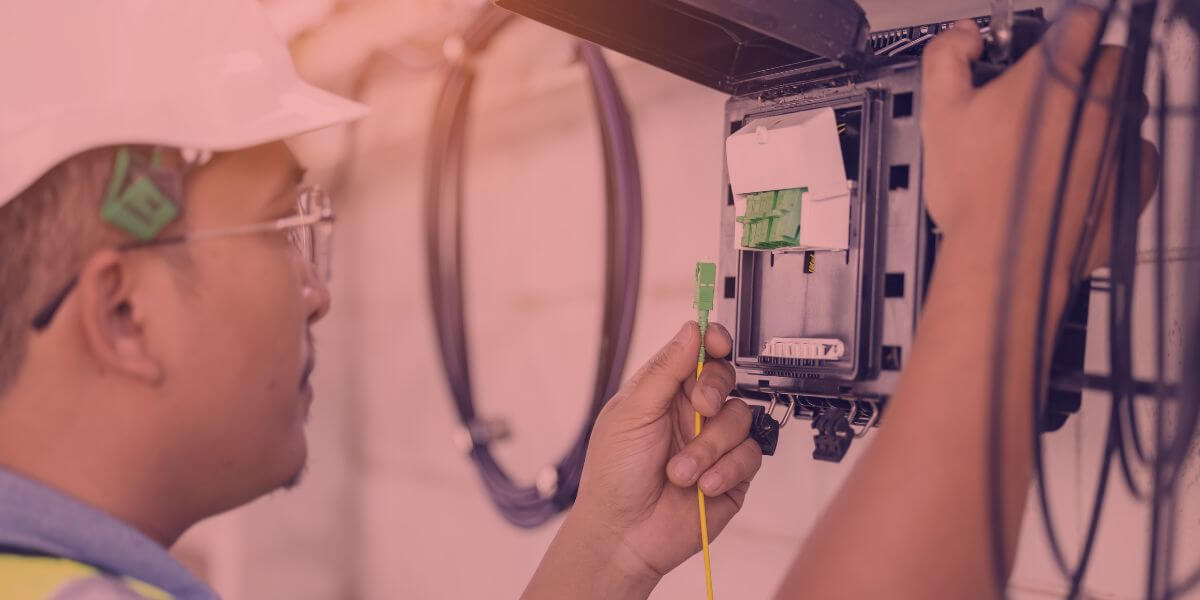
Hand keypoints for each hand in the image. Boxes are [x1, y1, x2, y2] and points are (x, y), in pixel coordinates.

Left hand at [540, 321, 758, 587]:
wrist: (624, 534)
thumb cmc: (614, 474)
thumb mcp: (632, 413)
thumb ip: (665, 371)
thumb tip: (691, 329)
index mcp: (665, 392)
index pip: (698, 354)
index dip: (714, 343)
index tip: (718, 344)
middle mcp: (692, 413)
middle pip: (726, 379)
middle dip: (715, 391)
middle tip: (701, 408)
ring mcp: (714, 444)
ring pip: (740, 419)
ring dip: (710, 446)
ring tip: (681, 472)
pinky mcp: (733, 475)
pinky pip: (749, 457)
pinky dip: (726, 470)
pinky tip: (702, 486)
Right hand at [921, 7, 1156, 277]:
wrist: (1004, 256)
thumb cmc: (976, 193)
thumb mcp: (938, 113)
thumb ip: (946, 57)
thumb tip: (962, 38)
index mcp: (1053, 74)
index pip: (1081, 20)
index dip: (1063, 28)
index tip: (1051, 43)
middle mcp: (1097, 100)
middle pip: (1111, 59)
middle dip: (1084, 70)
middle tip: (1048, 97)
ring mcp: (1121, 139)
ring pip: (1127, 105)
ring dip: (1102, 113)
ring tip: (1061, 142)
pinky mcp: (1134, 179)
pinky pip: (1139, 153)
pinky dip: (1118, 157)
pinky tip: (1084, 172)